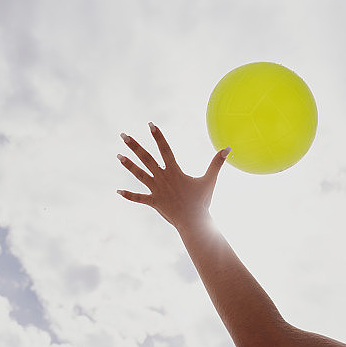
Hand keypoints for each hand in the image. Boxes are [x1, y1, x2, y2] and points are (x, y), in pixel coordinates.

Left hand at [116, 122, 230, 228]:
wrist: (194, 222)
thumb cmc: (202, 201)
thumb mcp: (210, 180)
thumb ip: (217, 163)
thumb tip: (227, 149)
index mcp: (175, 171)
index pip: (165, 149)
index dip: (158, 136)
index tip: (150, 124)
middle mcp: (163, 178)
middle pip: (146, 159)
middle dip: (134, 146)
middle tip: (123, 135)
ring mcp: (157, 190)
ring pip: (139, 175)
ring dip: (128, 165)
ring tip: (118, 155)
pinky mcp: (154, 202)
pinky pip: (139, 198)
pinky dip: (129, 195)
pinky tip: (118, 191)